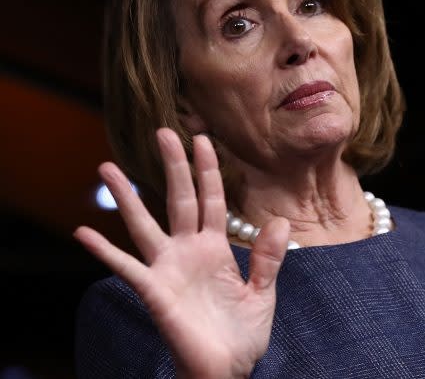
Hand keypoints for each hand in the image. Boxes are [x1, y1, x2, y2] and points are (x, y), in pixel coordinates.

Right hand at [74, 128, 289, 378]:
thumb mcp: (262, 292)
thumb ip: (268, 258)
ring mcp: (168, 269)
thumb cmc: (242, 333)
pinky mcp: (155, 292)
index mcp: (215, 247)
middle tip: (163, 131)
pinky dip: (104, 251)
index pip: (212, 199)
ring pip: (145, 224)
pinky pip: (127, 268)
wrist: (229, 370)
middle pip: (179, 199)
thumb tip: (278, 220)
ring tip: (107, 166)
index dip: (207, 170)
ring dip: (127, 197)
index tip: (202, 138)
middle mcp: (188, 251)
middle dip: (173, 166)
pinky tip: (84, 231)